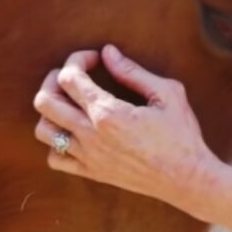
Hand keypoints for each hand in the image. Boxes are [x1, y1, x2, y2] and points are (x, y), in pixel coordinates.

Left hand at [32, 45, 217, 213]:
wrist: (187, 179)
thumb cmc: (182, 135)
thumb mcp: (167, 94)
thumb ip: (133, 72)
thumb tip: (108, 52)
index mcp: (109, 113)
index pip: (69, 78)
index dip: (76, 60)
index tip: (94, 58)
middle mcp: (91, 136)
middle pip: (45, 101)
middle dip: (54, 80)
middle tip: (74, 76)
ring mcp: (88, 157)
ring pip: (43, 130)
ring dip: (50, 111)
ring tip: (70, 103)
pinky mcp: (91, 173)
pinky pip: (55, 159)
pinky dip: (56, 143)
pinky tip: (75, 132)